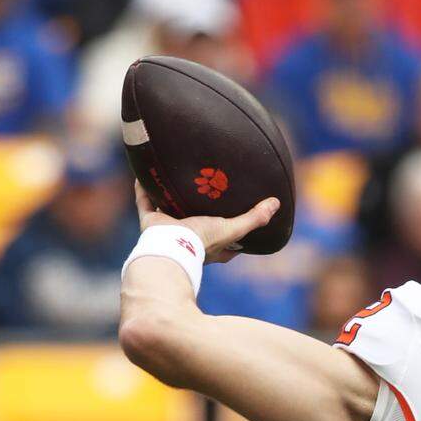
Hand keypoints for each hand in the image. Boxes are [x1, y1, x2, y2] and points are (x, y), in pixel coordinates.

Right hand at [134, 181, 278, 263]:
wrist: (170, 247)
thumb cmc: (203, 241)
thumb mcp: (233, 229)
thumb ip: (254, 218)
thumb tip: (276, 204)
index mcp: (211, 244)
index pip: (226, 237)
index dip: (233, 227)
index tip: (238, 213)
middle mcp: (189, 237)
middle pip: (196, 220)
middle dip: (200, 207)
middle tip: (205, 186)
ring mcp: (169, 229)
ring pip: (170, 210)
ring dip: (170, 196)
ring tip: (175, 177)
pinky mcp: (150, 222)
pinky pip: (145, 202)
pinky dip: (144, 189)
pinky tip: (145, 173)